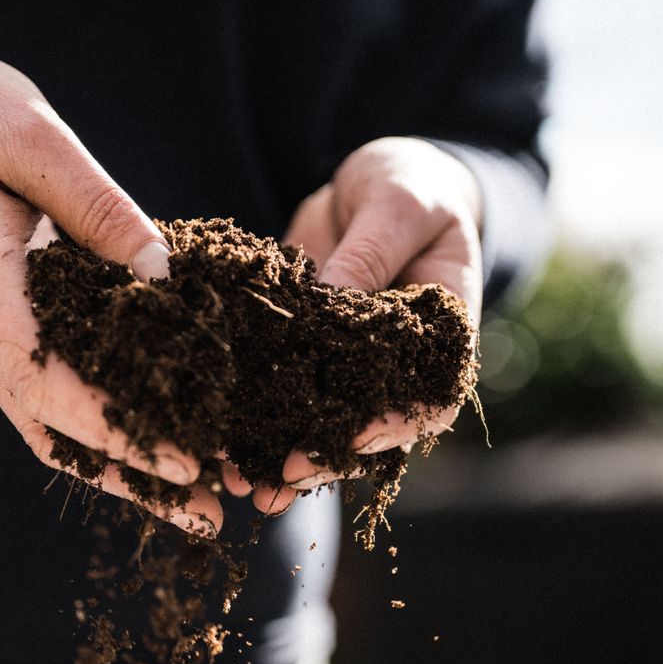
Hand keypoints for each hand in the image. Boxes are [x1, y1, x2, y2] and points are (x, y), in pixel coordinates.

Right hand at [0, 34, 221, 533]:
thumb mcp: (27, 132)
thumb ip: (94, 204)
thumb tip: (163, 277)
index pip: (44, 379)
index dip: (113, 428)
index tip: (180, 459)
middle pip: (55, 431)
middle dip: (133, 477)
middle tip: (207, 513)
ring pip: (57, 428)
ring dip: (125, 471)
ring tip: (198, 504)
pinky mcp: (15, 329)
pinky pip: (60, 397)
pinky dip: (110, 432)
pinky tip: (162, 449)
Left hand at [251, 136, 483, 515]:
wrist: (374, 182)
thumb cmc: (409, 185)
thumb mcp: (398, 204)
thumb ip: (373, 251)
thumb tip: (333, 304)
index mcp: (442, 336)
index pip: (432, 399)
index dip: (399, 426)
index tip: (356, 439)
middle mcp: (398, 366)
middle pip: (371, 429)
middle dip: (327, 457)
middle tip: (283, 476)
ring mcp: (350, 365)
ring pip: (322, 424)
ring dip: (283, 455)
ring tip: (243, 481)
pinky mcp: (306, 353)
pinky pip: (282, 393)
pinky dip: (253, 419)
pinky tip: (219, 445)